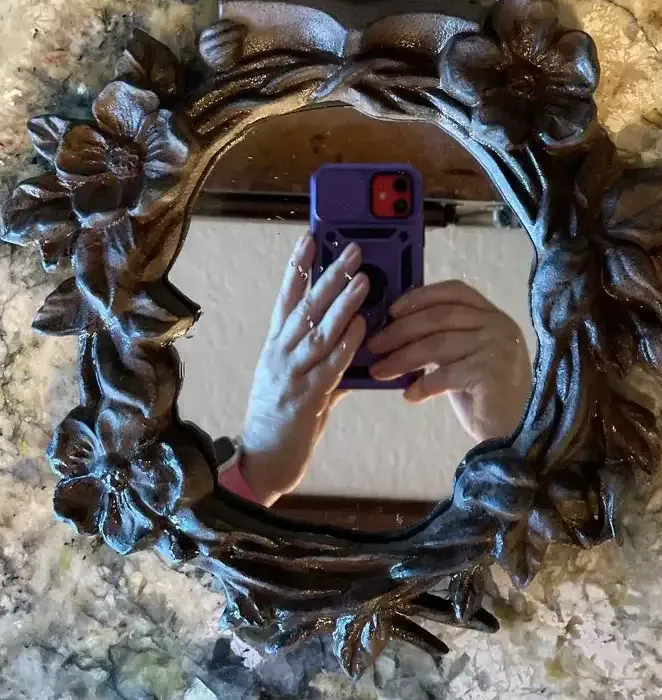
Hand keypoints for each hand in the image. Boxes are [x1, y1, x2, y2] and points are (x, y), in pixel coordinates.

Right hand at [240, 233, 368, 505]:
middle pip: (305, 306)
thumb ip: (327, 359)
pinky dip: (346, 345)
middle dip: (329, 275)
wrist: (261, 461)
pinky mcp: (305, 399)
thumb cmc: (281, 419)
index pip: (287, 296)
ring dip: (342, 304)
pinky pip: (328, 367)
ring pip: (318, 331)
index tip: (311, 238)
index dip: (297, 266)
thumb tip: (356, 339)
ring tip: (363, 280)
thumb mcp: (299, 380)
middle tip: (352, 251)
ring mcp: (291, 375)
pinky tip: (362, 328)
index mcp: (276, 345)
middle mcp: (280, 354)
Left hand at [368, 280, 531, 444]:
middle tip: (373, 345)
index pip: (455, 291)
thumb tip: (394, 329)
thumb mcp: (464, 357)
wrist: (515, 433)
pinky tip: (409, 396)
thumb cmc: (484, 396)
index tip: (392, 310)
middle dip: (400, 330)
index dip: (420, 296)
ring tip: (380, 371)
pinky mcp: (491, 372)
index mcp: (492, 315)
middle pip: (439, 316)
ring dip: (402, 358)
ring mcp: (497, 347)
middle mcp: (499, 325)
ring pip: (437, 344)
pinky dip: (423, 385)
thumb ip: (443, 337)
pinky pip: (445, 374)